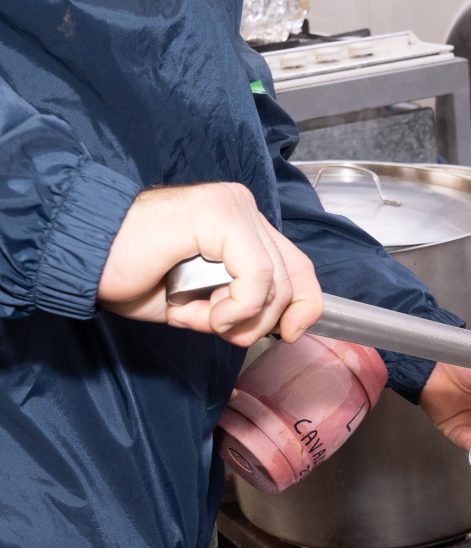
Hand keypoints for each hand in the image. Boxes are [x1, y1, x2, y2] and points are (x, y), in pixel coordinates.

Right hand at [98, 183, 321, 346]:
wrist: (84, 259)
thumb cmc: (134, 276)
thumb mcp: (204, 299)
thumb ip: (243, 302)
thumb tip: (283, 323)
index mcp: (243, 224)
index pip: (297, 266)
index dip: (304, 306)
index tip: (289, 334)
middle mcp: (243, 208)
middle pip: (293, 276)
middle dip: (260, 320)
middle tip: (215, 326)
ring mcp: (233, 207)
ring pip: (277, 282)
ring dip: (238, 318)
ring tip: (196, 314)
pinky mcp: (220, 213)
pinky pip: (257, 276)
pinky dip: (236, 307)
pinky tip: (203, 311)